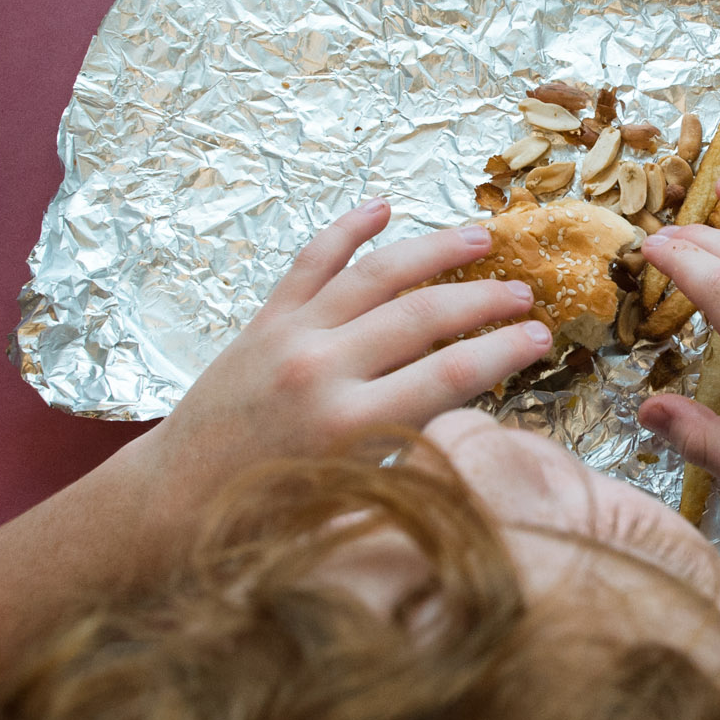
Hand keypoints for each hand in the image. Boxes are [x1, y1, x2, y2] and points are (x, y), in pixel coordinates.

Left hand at [140, 201, 551, 509]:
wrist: (178, 496)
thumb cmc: (272, 513)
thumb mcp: (352, 491)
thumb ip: (408, 447)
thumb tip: (470, 408)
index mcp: (349, 425)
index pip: (449, 375)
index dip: (503, 351)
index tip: (541, 337)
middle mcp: (322, 371)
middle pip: (423, 316)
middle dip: (483, 300)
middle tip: (524, 292)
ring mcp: (291, 337)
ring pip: (376, 275)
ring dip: (434, 251)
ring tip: (480, 238)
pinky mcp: (265, 320)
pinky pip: (312, 262)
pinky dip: (347, 230)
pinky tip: (383, 206)